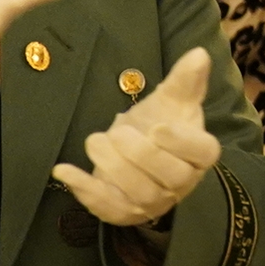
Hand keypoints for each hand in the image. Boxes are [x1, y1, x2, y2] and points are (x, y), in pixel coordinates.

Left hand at [53, 48, 218, 226]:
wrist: (138, 155)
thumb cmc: (160, 123)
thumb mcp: (171, 100)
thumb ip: (185, 79)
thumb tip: (198, 52)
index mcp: (200, 154)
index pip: (202, 153)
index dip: (181, 143)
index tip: (157, 127)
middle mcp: (182, 182)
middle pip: (169, 176)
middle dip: (139, 154)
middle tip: (116, 131)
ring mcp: (154, 201)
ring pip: (138, 194)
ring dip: (112, 167)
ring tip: (94, 140)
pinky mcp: (124, 212)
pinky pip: (107, 208)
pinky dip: (83, 190)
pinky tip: (63, 170)